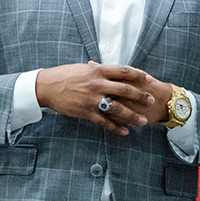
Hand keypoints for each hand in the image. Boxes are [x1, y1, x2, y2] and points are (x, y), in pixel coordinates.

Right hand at [36, 62, 160, 135]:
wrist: (47, 86)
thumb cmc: (64, 75)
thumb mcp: (82, 69)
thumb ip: (98, 70)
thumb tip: (109, 70)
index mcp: (98, 71)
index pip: (124, 71)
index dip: (139, 75)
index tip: (149, 79)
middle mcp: (97, 84)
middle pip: (125, 89)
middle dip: (140, 96)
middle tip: (152, 100)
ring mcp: (92, 99)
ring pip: (117, 108)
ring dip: (132, 115)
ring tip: (143, 121)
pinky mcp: (85, 111)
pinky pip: (104, 121)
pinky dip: (115, 127)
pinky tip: (124, 131)